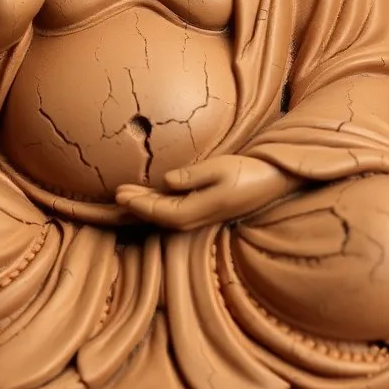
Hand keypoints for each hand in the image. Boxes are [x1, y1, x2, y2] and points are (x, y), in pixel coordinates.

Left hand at [114, 154, 300, 230]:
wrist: (274, 180)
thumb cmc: (248, 172)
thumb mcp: (220, 169)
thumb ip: (192, 177)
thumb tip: (166, 180)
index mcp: (197, 211)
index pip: (158, 211)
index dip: (137, 203)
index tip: (119, 193)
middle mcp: (195, 218)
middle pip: (157, 216)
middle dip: (135, 207)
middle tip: (115, 194)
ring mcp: (199, 215)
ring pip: (163, 214)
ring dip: (143, 205)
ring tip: (125, 193)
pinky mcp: (203, 208)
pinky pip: (172, 208)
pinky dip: (156, 202)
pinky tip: (149, 194)